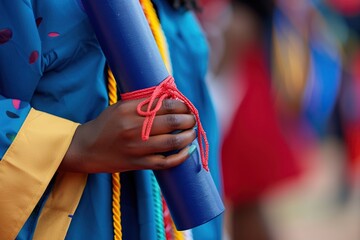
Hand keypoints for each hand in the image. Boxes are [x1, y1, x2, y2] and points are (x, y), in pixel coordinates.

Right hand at [59, 99, 196, 172]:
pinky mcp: (138, 164)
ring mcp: (137, 148)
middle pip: (172, 122)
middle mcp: (134, 128)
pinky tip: (188, 150)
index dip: (182, 106)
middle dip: (189, 120)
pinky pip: (165, 162)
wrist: (86, 149)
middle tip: (193, 119)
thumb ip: (143, 103)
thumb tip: (171, 100)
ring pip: (172, 142)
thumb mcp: (120, 107)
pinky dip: (181, 157)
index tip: (187, 107)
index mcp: (130, 110)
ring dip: (189, 136)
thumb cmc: (106, 125)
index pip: (165, 105)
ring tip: (193, 132)